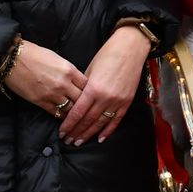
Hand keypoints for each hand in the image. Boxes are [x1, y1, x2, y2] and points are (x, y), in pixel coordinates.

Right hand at [3, 40, 85, 119]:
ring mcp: (52, 94)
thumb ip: (69, 71)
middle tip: (88, 109)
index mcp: (69, 70)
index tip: (92, 94)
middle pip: (82, 99)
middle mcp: (63, 84)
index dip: (91, 90)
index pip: (88, 85)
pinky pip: (55, 113)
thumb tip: (77, 81)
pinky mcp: (40, 101)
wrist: (12, 59)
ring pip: (70, 109)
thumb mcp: (58, 58)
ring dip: (74, 113)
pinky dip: (61, 116)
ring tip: (78, 117)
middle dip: (85, 104)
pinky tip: (65, 118)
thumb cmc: (34, 54)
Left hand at [61, 26, 149, 143]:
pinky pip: (116, 120)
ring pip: (101, 123)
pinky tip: (100, 138)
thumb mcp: (90, 70)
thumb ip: (83, 88)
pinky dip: (108, 130)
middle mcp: (105, 98)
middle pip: (88, 120)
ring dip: (89, 134)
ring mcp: (117, 101)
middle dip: (77, 132)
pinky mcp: (127, 101)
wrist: (130, 49)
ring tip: (79, 142)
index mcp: (93, 89)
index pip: (77, 112)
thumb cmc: (108, 55)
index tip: (62, 132)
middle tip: (68, 141)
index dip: (69, 124)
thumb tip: (76, 101)